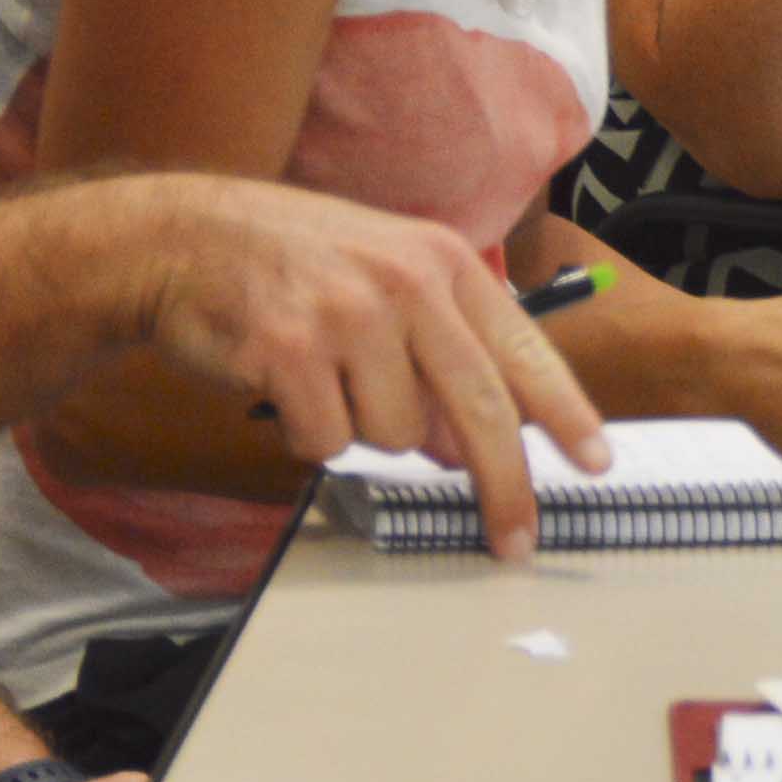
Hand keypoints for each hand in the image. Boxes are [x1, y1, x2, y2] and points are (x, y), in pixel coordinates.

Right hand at [115, 177, 612, 560]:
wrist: (184, 238)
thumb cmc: (294, 265)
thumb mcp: (386, 278)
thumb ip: (439, 352)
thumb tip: (467, 447)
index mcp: (443, 262)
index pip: (523, 350)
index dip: (566, 414)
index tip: (596, 464)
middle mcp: (406, 282)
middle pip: (480, 410)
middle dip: (503, 488)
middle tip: (515, 544)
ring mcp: (348, 315)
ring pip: (396, 437)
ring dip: (363, 430)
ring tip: (325, 378)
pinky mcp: (289, 351)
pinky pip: (328, 442)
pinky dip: (309, 434)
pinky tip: (286, 386)